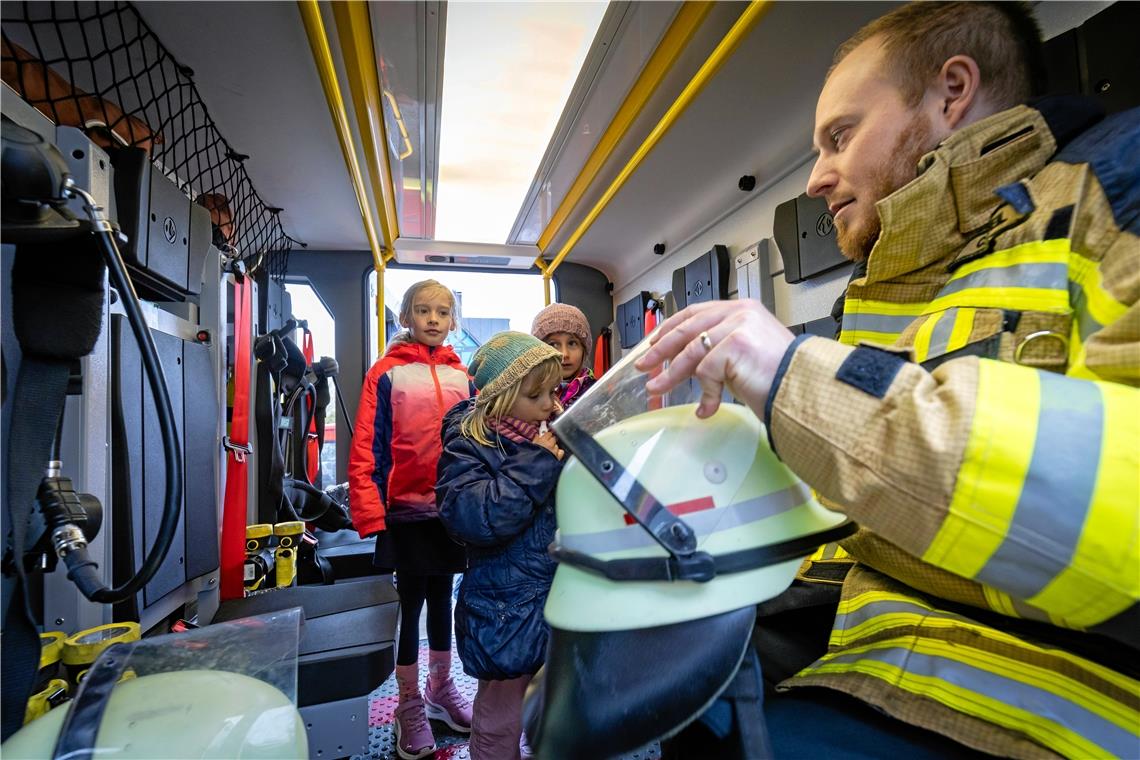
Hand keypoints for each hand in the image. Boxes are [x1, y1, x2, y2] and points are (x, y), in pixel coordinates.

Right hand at [533, 431, 564, 460]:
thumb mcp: (531, 446)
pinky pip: (561, 452)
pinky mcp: (557, 457)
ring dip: (554, 448)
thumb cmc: (532, 457)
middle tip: (547, 445)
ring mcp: (554, 451)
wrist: (536, 467)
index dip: (547, 435)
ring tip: (549, 452)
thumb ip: (535, 440)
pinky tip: (555, 454)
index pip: (548, 434)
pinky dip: (559, 452)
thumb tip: (537, 436)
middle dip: (551, 441)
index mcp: (542, 440)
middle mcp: (549, 444)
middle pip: (553, 439)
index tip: (546, 437)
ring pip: (556, 446)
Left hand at [634, 300, 794, 417]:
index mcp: (742, 309)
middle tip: (644, 365)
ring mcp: (738, 325)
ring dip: (670, 375)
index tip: (653, 342)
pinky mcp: (735, 344)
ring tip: (657, 389)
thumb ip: (718, 349)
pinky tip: (707, 408)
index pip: (695, 313)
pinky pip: (705, 372)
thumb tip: (683, 362)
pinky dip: (704, 394)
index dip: (670, 328)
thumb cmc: (781, 377)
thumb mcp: (744, 355)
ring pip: (690, 352)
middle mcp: (739, 312)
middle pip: (686, 329)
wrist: (804, 389)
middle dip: (660, 349)